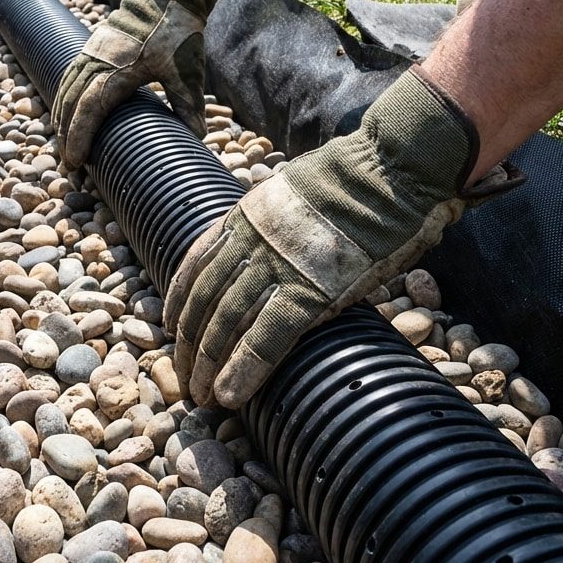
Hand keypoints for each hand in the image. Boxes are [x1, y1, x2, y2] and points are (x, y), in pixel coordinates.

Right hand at [54, 0, 225, 167]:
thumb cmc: (178, 32)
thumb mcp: (187, 70)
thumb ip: (188, 104)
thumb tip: (195, 137)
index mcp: (118, 70)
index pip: (89, 110)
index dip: (78, 136)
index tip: (75, 159)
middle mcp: (98, 62)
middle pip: (71, 104)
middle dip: (66, 135)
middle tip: (69, 164)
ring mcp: (92, 52)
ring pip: (66, 89)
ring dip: (61, 117)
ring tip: (62, 143)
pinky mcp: (93, 47)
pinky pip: (70, 76)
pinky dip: (65, 96)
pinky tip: (65, 110)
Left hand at [164, 67, 523, 408]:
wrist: (390, 167)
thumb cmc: (359, 178)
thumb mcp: (295, 190)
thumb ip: (277, 221)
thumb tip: (278, 246)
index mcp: (244, 216)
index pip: (197, 265)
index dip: (180, 300)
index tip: (172, 327)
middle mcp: (249, 242)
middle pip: (205, 301)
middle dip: (191, 344)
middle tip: (186, 378)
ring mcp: (276, 267)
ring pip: (225, 323)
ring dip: (209, 364)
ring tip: (202, 395)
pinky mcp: (309, 291)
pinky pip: (266, 338)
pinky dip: (245, 369)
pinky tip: (232, 395)